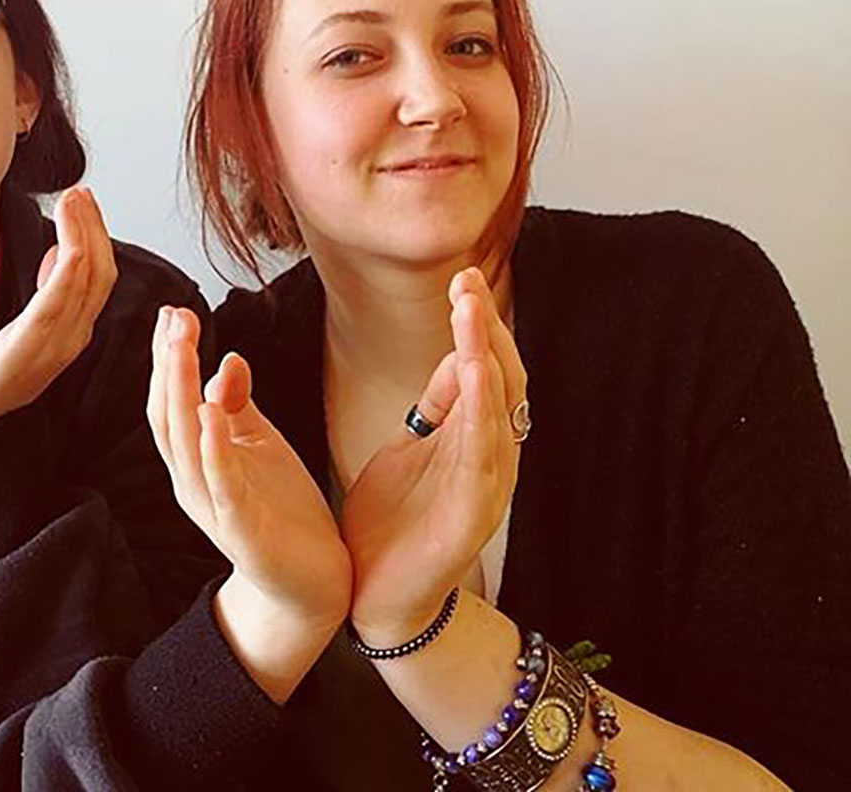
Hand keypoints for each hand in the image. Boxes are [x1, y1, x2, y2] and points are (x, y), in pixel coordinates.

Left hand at [0, 185, 117, 447]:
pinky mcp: (20, 358)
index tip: (82, 198)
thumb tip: (60, 252)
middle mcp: (69, 341)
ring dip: (82, 236)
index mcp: (70, 334)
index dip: (96, 233)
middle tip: (79, 191)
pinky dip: (66, 275)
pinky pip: (52, 311)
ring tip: (71, 200)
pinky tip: (65, 247)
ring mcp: (48, 351)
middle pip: (99, 274)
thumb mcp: (20, 332)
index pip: (99, 275)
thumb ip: (47, 297)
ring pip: (83, 284)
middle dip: (93, 227)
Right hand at [147, 307, 351, 630]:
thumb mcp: (259, 445)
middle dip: (169, 365)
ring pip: (185, 444)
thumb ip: (238, 405)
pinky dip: (214, 449)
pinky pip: (221, 485)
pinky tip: (212, 414)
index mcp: (194, 459)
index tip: (173, 312)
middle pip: (168, 416)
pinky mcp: (240, 530)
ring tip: (183, 351)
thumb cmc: (280, 511)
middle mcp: (192, 481)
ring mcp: (213, 507)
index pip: (170, 400)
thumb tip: (227, 359)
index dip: (168, 357)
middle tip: (174, 319)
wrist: (309, 581)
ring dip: (182, 394)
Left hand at [341, 269, 524, 644]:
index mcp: (474, 437)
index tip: (461, 280)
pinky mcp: (473, 511)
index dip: (477, 324)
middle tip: (466, 282)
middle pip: (500, 378)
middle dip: (484, 328)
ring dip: (483, 354)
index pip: (486, 368)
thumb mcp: (410, 447)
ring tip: (470, 310)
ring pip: (496, 407)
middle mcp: (490, 455)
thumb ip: (437, 406)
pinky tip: (471, 371)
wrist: (376, 597)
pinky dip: (481, 408)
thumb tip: (455, 354)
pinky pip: (484, 452)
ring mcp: (487, 483)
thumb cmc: (393, 523)